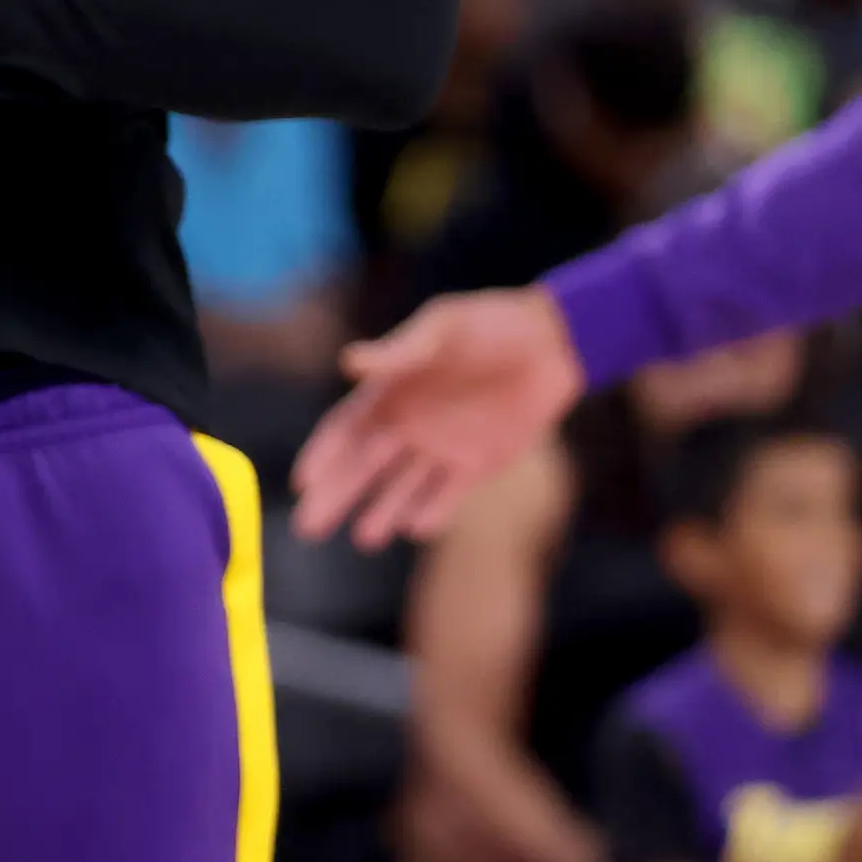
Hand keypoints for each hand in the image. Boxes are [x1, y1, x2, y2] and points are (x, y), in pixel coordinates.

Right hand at [292, 288, 586, 547]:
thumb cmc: (493, 323)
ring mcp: (444, 446)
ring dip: (382, 512)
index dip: (324, 454)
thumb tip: (347, 362)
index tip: (304, 481)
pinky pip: (450, 495)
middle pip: (363, 467)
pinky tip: (415, 528)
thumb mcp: (443, 328)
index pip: (346, 429)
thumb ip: (399, 352)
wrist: (556, 341)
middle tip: (307, 529)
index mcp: (392, 390)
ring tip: (365, 539)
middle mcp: (410, 423)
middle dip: (336, 497)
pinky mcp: (481, 463)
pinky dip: (432, 512)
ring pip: (402, 488)